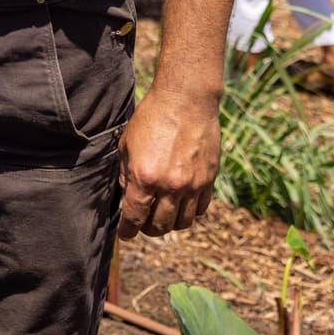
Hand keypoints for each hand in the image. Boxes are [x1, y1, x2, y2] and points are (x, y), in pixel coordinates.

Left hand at [117, 85, 220, 239]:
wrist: (186, 100)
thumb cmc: (151, 118)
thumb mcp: (126, 144)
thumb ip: (124, 175)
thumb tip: (126, 197)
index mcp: (145, 177)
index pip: (134, 217)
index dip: (127, 231)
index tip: (125, 234)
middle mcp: (170, 186)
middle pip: (159, 226)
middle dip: (147, 229)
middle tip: (142, 223)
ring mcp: (193, 185)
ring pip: (182, 223)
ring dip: (169, 224)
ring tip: (162, 216)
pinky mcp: (209, 180)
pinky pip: (199, 210)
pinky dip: (189, 213)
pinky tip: (181, 204)